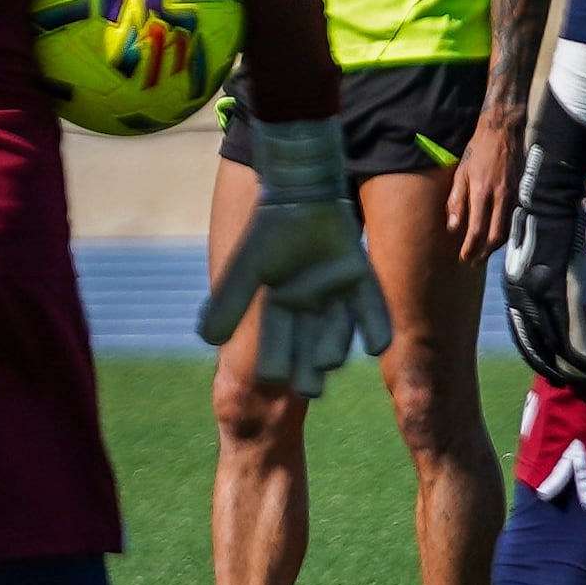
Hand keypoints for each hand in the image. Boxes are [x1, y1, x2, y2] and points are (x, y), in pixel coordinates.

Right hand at [201, 116, 399, 399]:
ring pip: (337, 328)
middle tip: (309, 390)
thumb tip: (207, 341)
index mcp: (280, 306)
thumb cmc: (269, 232)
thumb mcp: (246, 271)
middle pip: (308, 342)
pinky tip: (378, 346)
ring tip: (328, 362)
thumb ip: (229, 304)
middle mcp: (309, 305)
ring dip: (334, 346)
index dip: (276, 359)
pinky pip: (371, 307)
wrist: (299, 195)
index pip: (276, 340)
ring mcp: (337, 293)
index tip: (273, 378)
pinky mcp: (360, 277)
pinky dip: (375, 325)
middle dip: (308, 366)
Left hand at [441, 105, 521, 263]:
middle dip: (484, 253)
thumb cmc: (476, 152)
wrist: (502, 133)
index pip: (477, 229)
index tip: (463, 257)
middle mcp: (501, 197)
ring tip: (482, 254)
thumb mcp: (459, 173)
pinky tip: (492, 236)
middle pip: (496, 236)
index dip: (470, 247)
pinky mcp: (519, 193)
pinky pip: (511, 219)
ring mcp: (513, 196)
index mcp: (482, 192)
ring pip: (507, 230)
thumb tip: (452, 227)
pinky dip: (502, 232)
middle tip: (472, 261)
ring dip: (495, 246)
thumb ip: (456, 201)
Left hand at [499, 110, 585, 395]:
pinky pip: (574, 327)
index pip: (523, 329)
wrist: (546, 195)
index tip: (547, 368)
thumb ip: (533, 274)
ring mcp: (544, 290)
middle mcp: (524, 292)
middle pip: (536, 340)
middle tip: (568, 381)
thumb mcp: (530, 252)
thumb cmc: (542, 218)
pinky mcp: (565, 285)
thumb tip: (543, 288)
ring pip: (557, 339)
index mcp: (514, 285)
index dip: (536, 351)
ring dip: (572, 364)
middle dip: (552, 364)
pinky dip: (584, 351)